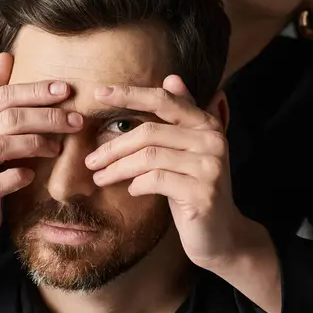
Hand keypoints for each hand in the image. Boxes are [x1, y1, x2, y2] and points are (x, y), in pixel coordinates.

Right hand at [0, 53, 83, 262]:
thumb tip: (6, 57)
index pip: (2, 96)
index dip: (35, 91)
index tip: (65, 89)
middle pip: (8, 118)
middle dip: (47, 116)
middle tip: (76, 120)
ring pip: (1, 145)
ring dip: (36, 143)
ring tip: (57, 148)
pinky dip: (17, 177)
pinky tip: (31, 175)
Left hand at [86, 75, 241, 270]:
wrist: (221, 234)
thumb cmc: (196, 188)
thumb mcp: (190, 149)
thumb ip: (183, 115)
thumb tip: (172, 77)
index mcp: (207, 124)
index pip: (164, 101)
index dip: (130, 94)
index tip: (99, 92)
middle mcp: (213, 140)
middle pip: (150, 133)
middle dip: (114, 146)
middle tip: (90, 160)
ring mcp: (210, 167)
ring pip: (149, 157)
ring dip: (118, 168)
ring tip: (100, 177)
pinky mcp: (202, 193)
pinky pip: (156, 180)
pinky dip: (137, 185)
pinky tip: (132, 190)